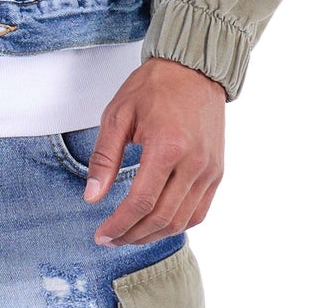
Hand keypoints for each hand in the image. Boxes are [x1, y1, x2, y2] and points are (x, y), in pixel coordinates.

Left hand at [84, 57, 226, 245]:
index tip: (101, 234)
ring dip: (153, 235)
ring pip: (182, 221)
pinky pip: (198, 212)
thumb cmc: (153, 87)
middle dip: (132, 235)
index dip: (119, 224)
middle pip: (162, 218)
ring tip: (130, 235)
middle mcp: (194, 163)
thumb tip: (92, 197)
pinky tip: (157, 223)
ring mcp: (209, 170)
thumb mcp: (118, 115)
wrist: (193, 69)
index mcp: (167, 146)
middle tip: (111, 238)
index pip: (141, 202)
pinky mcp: (217, 172)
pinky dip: (177, 225)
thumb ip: (104, 158)